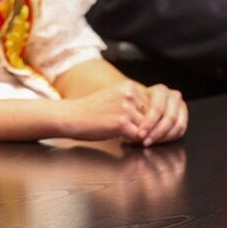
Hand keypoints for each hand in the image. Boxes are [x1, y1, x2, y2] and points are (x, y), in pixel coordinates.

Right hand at [57, 80, 175, 143]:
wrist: (72, 116)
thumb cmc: (93, 110)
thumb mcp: (115, 97)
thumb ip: (134, 102)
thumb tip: (154, 116)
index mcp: (130, 86)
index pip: (150, 106)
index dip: (143, 118)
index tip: (133, 123)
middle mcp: (130, 95)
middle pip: (150, 117)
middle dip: (143, 127)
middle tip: (129, 131)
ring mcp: (126, 108)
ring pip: (146, 128)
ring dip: (138, 134)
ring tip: (123, 133)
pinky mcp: (122, 122)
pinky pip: (138, 136)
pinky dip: (131, 141)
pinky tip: (120, 137)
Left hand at [131, 82, 187, 146]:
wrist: (144, 103)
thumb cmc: (136, 104)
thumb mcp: (133, 106)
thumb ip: (135, 115)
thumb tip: (134, 134)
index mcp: (160, 91)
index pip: (158, 108)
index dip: (149, 123)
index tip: (140, 135)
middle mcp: (173, 96)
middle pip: (170, 118)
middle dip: (157, 132)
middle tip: (146, 142)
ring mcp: (181, 106)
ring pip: (178, 125)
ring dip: (164, 137)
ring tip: (151, 142)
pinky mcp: (184, 116)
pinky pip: (181, 130)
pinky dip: (170, 138)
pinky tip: (158, 141)